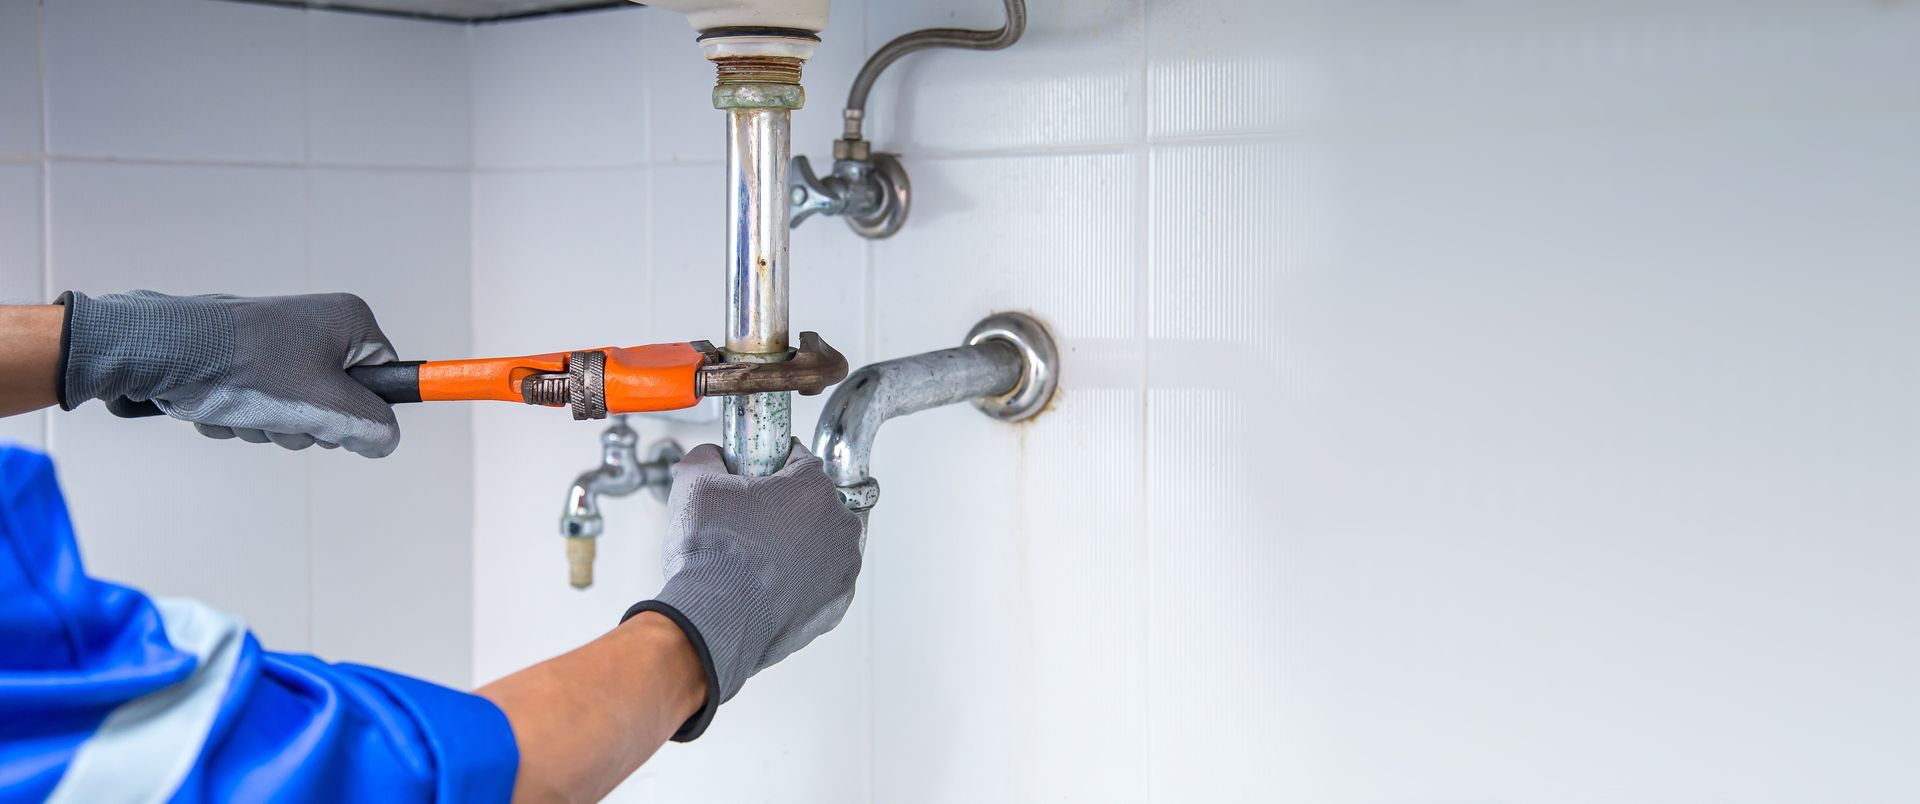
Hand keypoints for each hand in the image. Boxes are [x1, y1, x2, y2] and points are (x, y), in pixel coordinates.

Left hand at [59, 290, 401, 457]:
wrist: (162, 351)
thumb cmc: (246, 368)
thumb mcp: (327, 405)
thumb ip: (372, 427)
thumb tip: (385, 441)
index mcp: (349, 321)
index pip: (386, 378)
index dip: (363, 412)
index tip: (338, 423)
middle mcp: (317, 325)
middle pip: (339, 401)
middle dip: (306, 424)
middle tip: (282, 416)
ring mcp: (279, 342)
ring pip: (296, 410)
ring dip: (270, 425)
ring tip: (244, 410)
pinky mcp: (245, 360)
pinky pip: (262, 405)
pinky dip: (244, 416)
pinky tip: (221, 406)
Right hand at [627, 441, 862, 739]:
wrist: (713, 622)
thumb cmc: (710, 558)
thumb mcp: (694, 483)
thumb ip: (708, 457)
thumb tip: (712, 456)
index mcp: (813, 488)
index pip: (799, 460)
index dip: (772, 465)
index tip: (756, 478)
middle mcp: (839, 525)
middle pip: (815, 503)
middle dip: (787, 508)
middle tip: (751, 524)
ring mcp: (842, 567)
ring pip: (823, 542)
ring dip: (800, 544)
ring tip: (759, 558)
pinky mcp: (837, 603)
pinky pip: (823, 580)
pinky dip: (803, 580)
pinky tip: (771, 585)